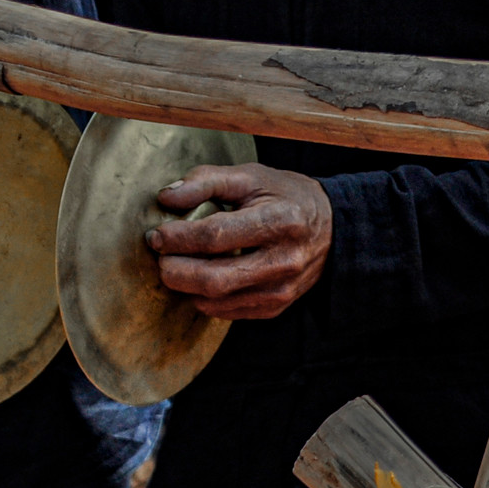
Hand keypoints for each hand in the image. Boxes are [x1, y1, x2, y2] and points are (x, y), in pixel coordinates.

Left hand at [147, 163, 332, 319]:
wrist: (332, 228)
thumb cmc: (284, 196)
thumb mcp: (249, 176)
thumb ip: (205, 181)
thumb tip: (166, 197)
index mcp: (279, 221)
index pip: (216, 237)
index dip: (178, 238)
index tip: (156, 235)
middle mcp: (284, 260)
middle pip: (215, 278)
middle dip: (175, 271)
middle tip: (159, 257)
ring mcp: (282, 289)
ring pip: (218, 301)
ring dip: (185, 286)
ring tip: (174, 265)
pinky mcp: (276, 306)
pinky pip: (228, 311)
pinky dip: (204, 298)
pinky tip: (196, 279)